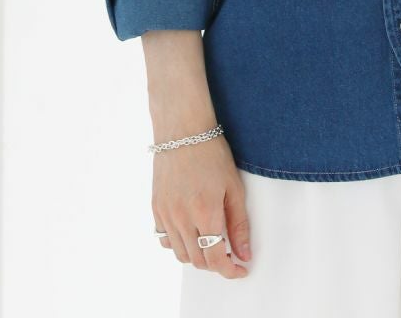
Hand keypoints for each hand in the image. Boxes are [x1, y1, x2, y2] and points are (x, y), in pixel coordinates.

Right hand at [152, 134, 252, 277]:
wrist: (183, 130)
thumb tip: (244, 253)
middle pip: (197, 260)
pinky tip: (191, 232)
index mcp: (205, 212)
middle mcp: (181, 218)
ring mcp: (165, 214)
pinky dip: (178, 244)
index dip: (229, 270)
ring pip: (180, 254)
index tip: (240, 269)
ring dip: (197, 256)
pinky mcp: (155, 208)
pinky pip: (164, 239)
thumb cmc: (212, 153)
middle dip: (216, 264)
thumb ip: (239, 224)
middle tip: (229, 254)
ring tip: (211, 243)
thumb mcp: (233, 187)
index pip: (215, 258)